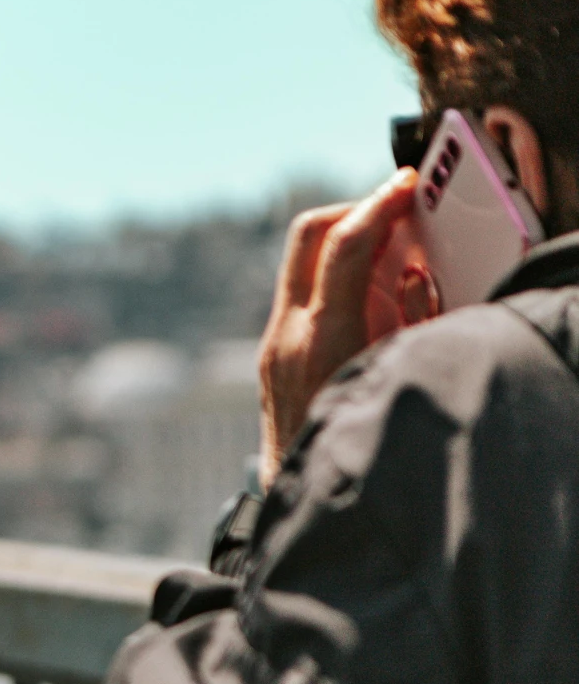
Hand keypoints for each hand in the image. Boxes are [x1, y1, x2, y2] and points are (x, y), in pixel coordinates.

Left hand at [258, 172, 423, 485]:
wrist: (302, 496)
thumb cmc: (359, 442)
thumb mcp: (402, 376)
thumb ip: (413, 322)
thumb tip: (414, 272)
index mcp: (323, 337)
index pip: (343, 245)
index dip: (378, 205)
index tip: (405, 186)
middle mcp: (287, 333)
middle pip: (307, 235)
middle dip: (353, 208)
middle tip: (395, 206)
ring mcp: (272, 342)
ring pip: (299, 259)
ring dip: (342, 239)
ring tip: (387, 245)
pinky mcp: (270, 351)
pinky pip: (298, 289)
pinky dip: (331, 272)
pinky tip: (364, 286)